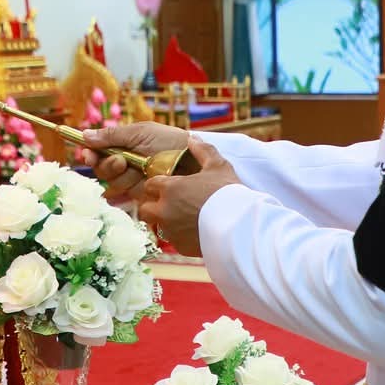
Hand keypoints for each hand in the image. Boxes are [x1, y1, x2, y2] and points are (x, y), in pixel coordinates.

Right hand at [84, 122, 191, 201]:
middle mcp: (124, 162)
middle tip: (120, 160)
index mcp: (122, 144)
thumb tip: (84, 135)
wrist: (191, 160)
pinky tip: (140, 179)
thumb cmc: (168, 140)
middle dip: (107, 165)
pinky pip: (123, 193)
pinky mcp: (139, 194)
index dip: (89, 153)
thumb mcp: (139, 132)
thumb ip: (112, 135)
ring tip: (137, 167)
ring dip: (121, 175)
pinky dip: (129, 186)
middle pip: (100, 168)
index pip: (97, 151)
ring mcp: (131, 179)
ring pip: (111, 181)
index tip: (87, 154)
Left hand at [136, 141, 238, 256]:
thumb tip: (192, 137)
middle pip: (144, 209)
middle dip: (152, 206)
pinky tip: (195, 231)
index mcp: (170, 188)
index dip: (157, 185)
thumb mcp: (218, 165)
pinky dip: (181, 236)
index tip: (167, 186)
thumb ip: (202, 150)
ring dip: (166, 222)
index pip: (149, 185)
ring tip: (184, 219)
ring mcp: (171, 230)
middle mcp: (164, 210)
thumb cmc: (228, 192)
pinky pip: (174, 241)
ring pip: (158, 226)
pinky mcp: (180, 247)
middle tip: (169, 204)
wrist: (239, 225)